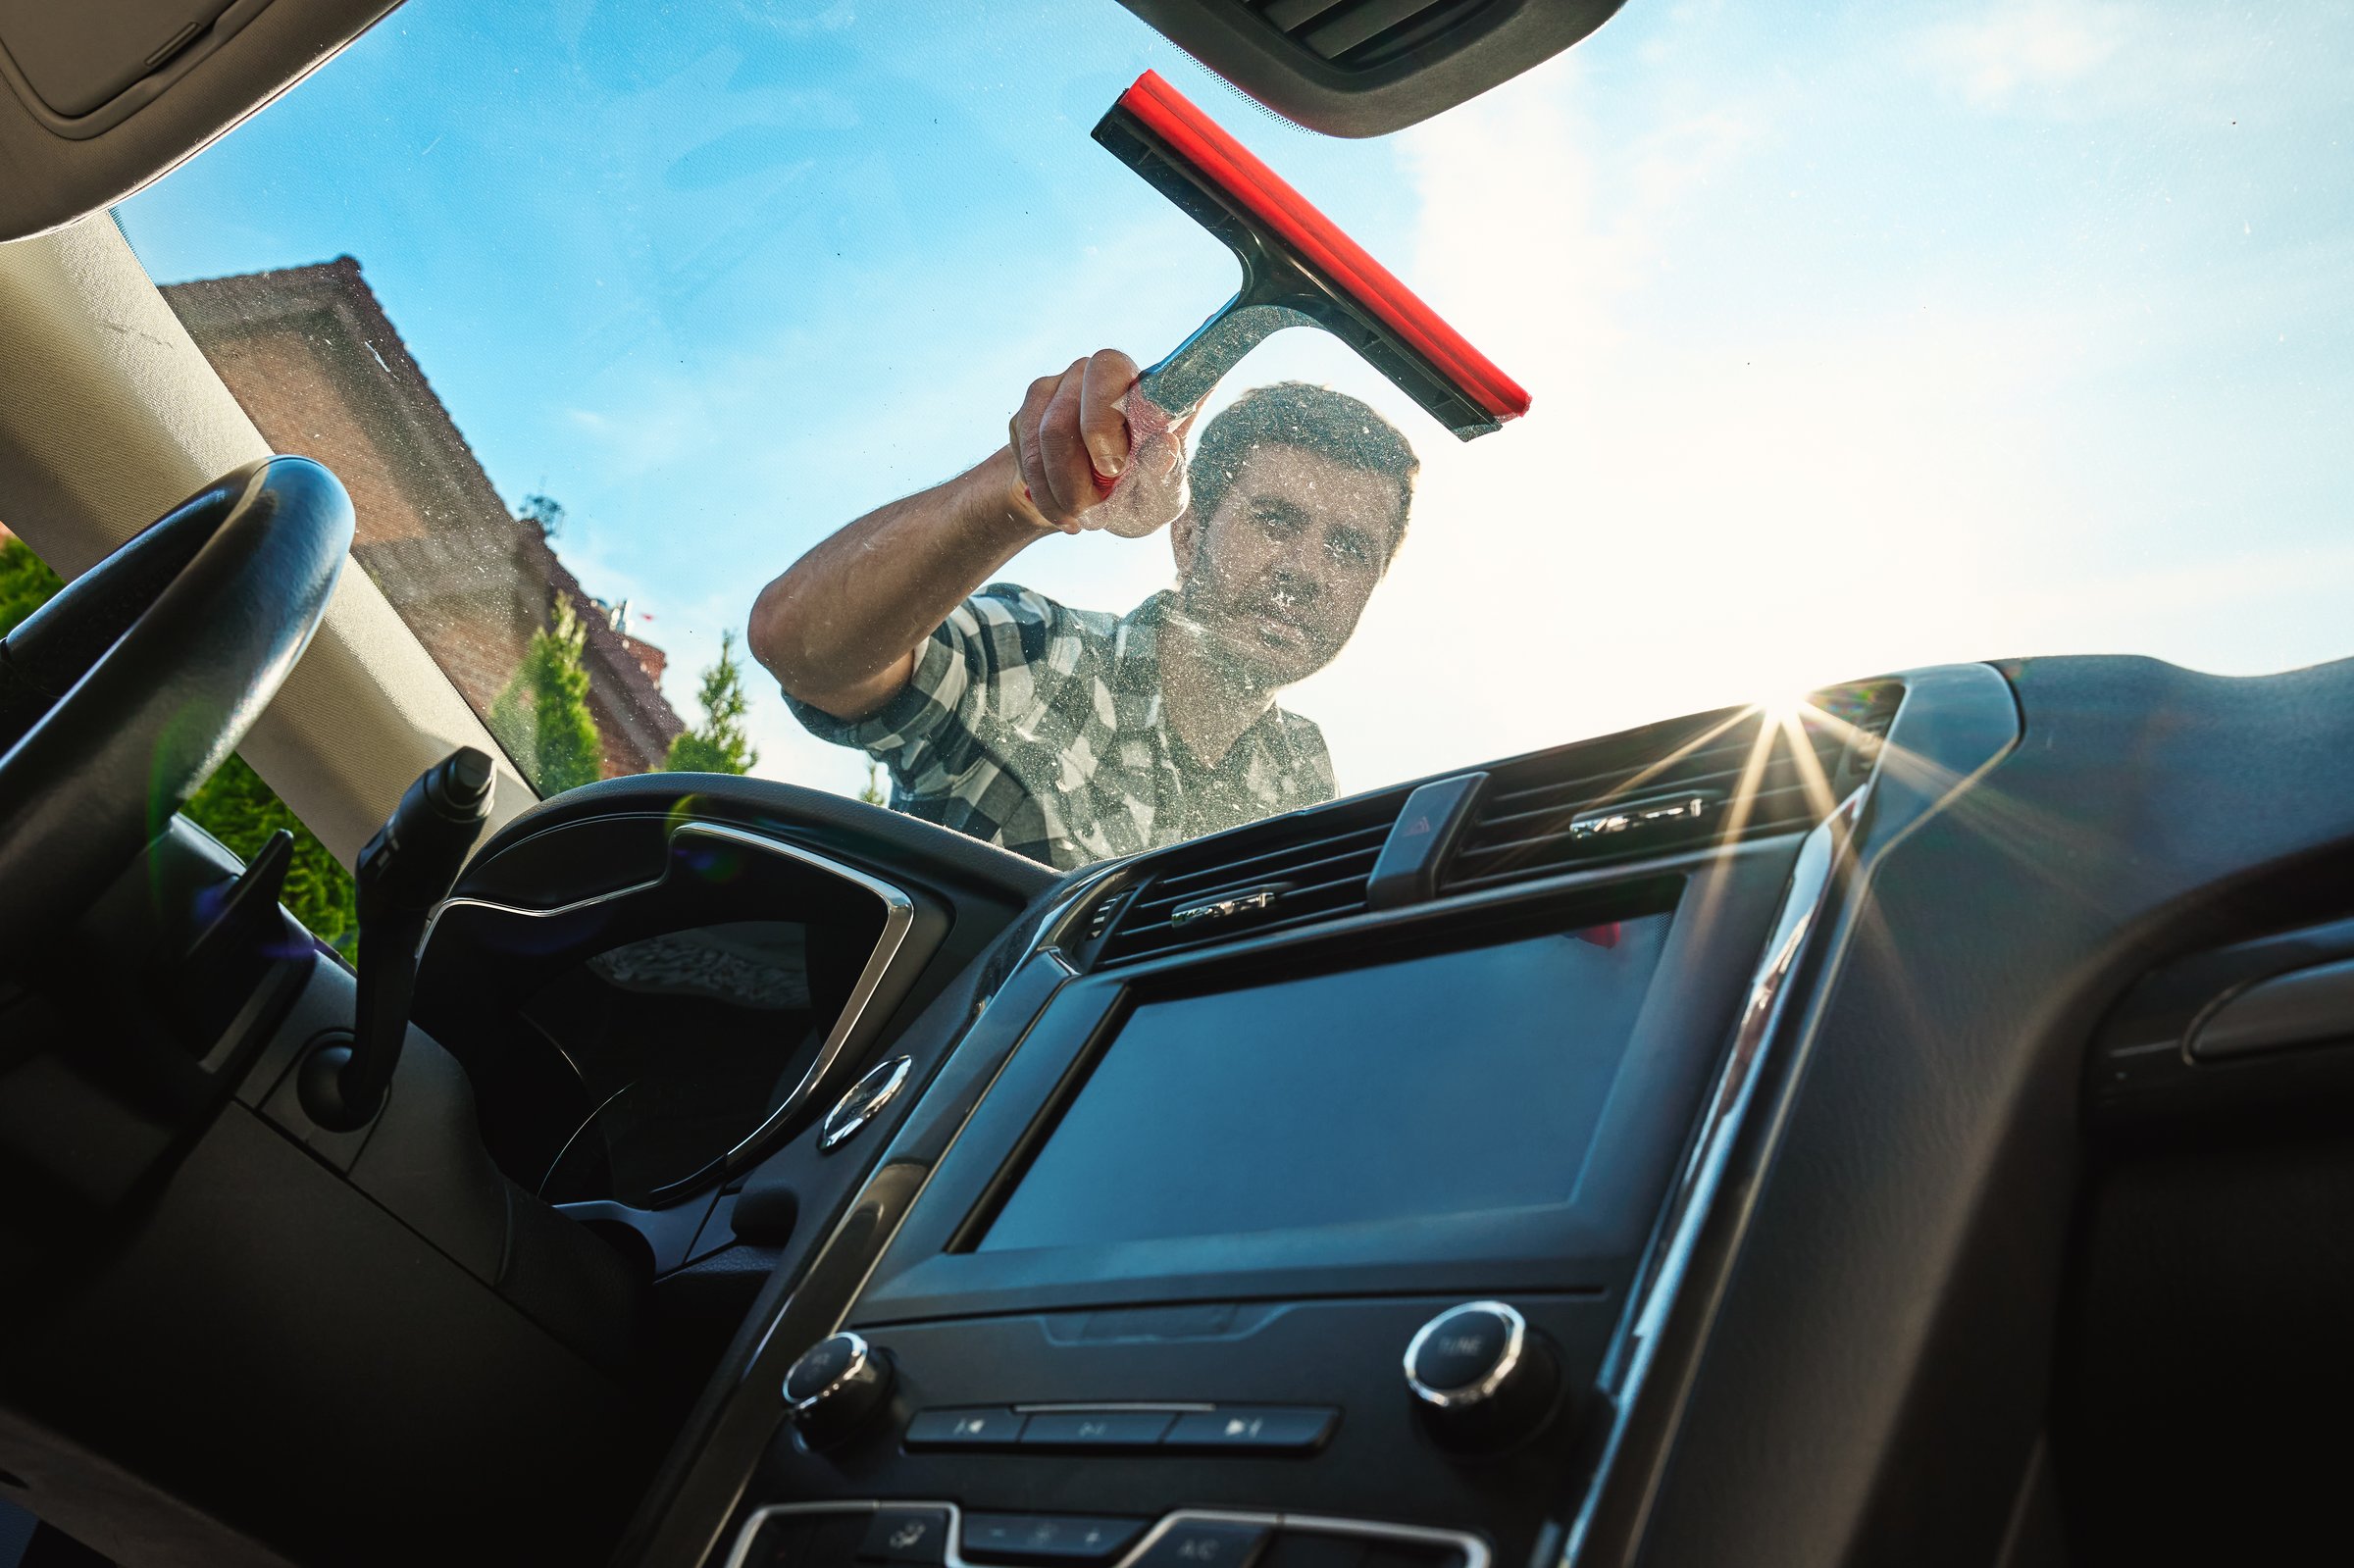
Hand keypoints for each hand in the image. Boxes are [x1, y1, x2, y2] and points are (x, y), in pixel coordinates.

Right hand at [1008, 349, 1189, 538]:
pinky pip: (1025, 450)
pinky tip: (1061, 510)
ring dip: (1057, 488)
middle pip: (1064, 415)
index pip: (1107, 371)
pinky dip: (1043, 491)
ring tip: (1077, 516)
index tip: (1114, 471)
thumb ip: (1167, 472)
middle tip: (1090, 508)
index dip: (1101, 423)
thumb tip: (1165, 445)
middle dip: (1072, 475)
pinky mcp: (1030, 410)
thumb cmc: (1143, 493)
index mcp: (1137, 382)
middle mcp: (1093, 372)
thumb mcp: (1162, 495)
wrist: (1099, 503)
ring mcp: (1057, 386)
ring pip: (1042, 435)